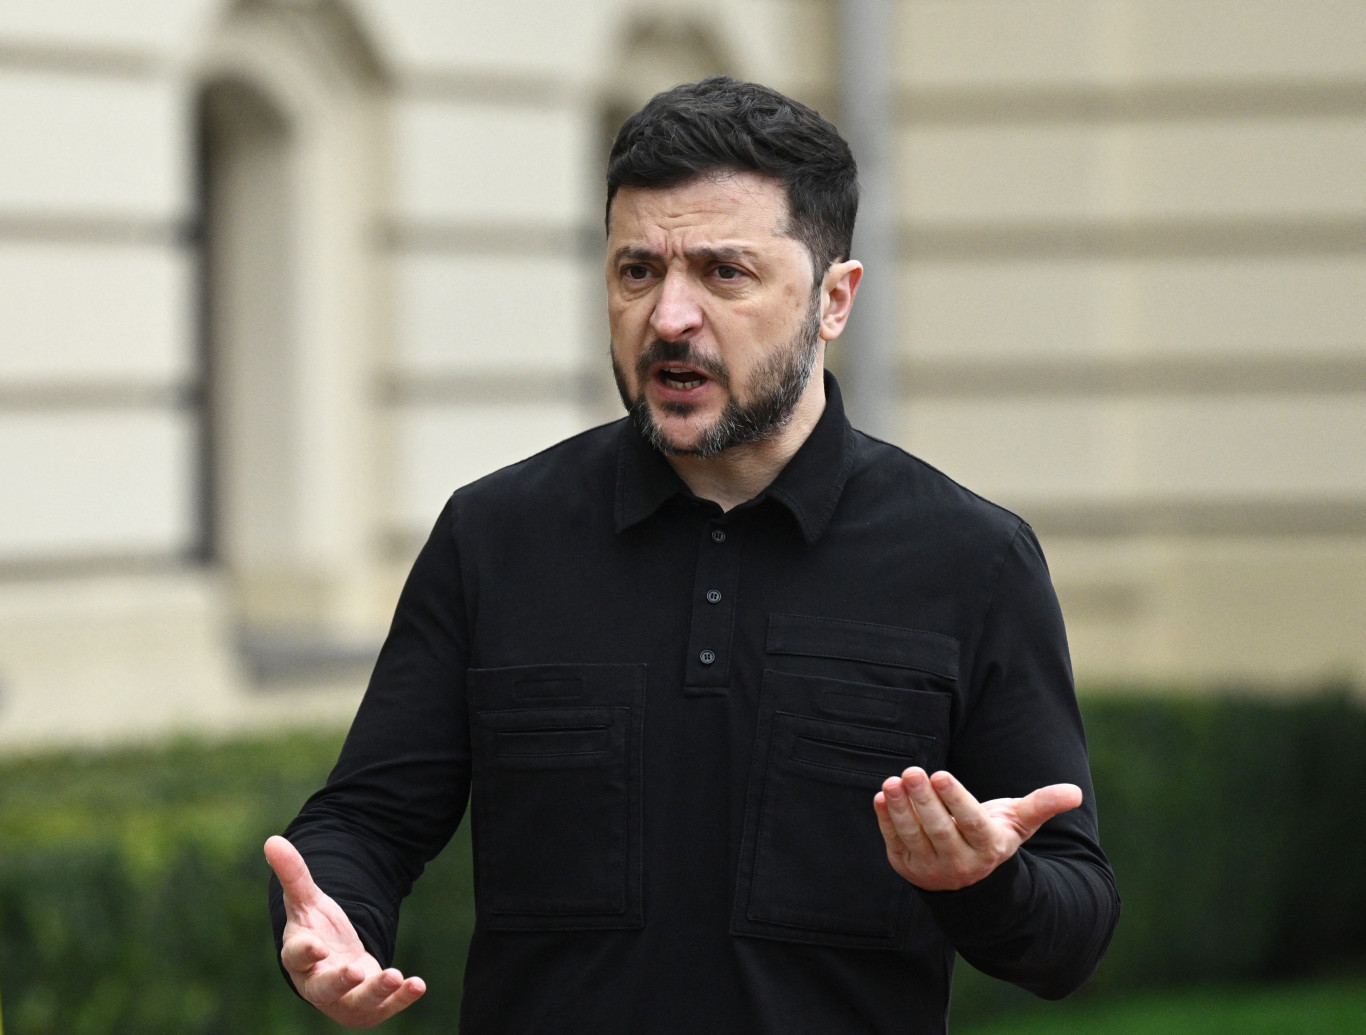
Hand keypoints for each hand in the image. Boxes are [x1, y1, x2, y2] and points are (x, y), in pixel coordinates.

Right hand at [264, 835, 425, 1027]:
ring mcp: (344, 999)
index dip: (305, 953)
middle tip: (355, 973)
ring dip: (376, 992)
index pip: (296, 957)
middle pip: (323, 989)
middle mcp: (318, 983)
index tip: (317, 947)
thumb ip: (294, 874)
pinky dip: (401, 999)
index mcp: (299, 956)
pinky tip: (418, 984)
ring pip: (357, 1003)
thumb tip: (273, 839)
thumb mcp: (307, 901)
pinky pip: (384, 1008)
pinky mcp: (369, 1007)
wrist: (334, 963)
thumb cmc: (316, 931)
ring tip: (396, 976)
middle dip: (338, 983)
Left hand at [872, 768, 1081, 890]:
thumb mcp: (1018, 823)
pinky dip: (886, 819)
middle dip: (924, 800)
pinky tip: (882, 795)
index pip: (970, 823)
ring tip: (894, 781)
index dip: (955, 800)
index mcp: (988, 847)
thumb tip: (1075, 792)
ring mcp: (930, 867)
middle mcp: (959, 862)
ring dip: (901, 808)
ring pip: (913, 836)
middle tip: (913, 771)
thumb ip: (1041, 805)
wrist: (967, 879)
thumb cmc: (993, 836)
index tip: (941, 774)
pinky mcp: (906, 866)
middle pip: (939, 829)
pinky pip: (893, 841)